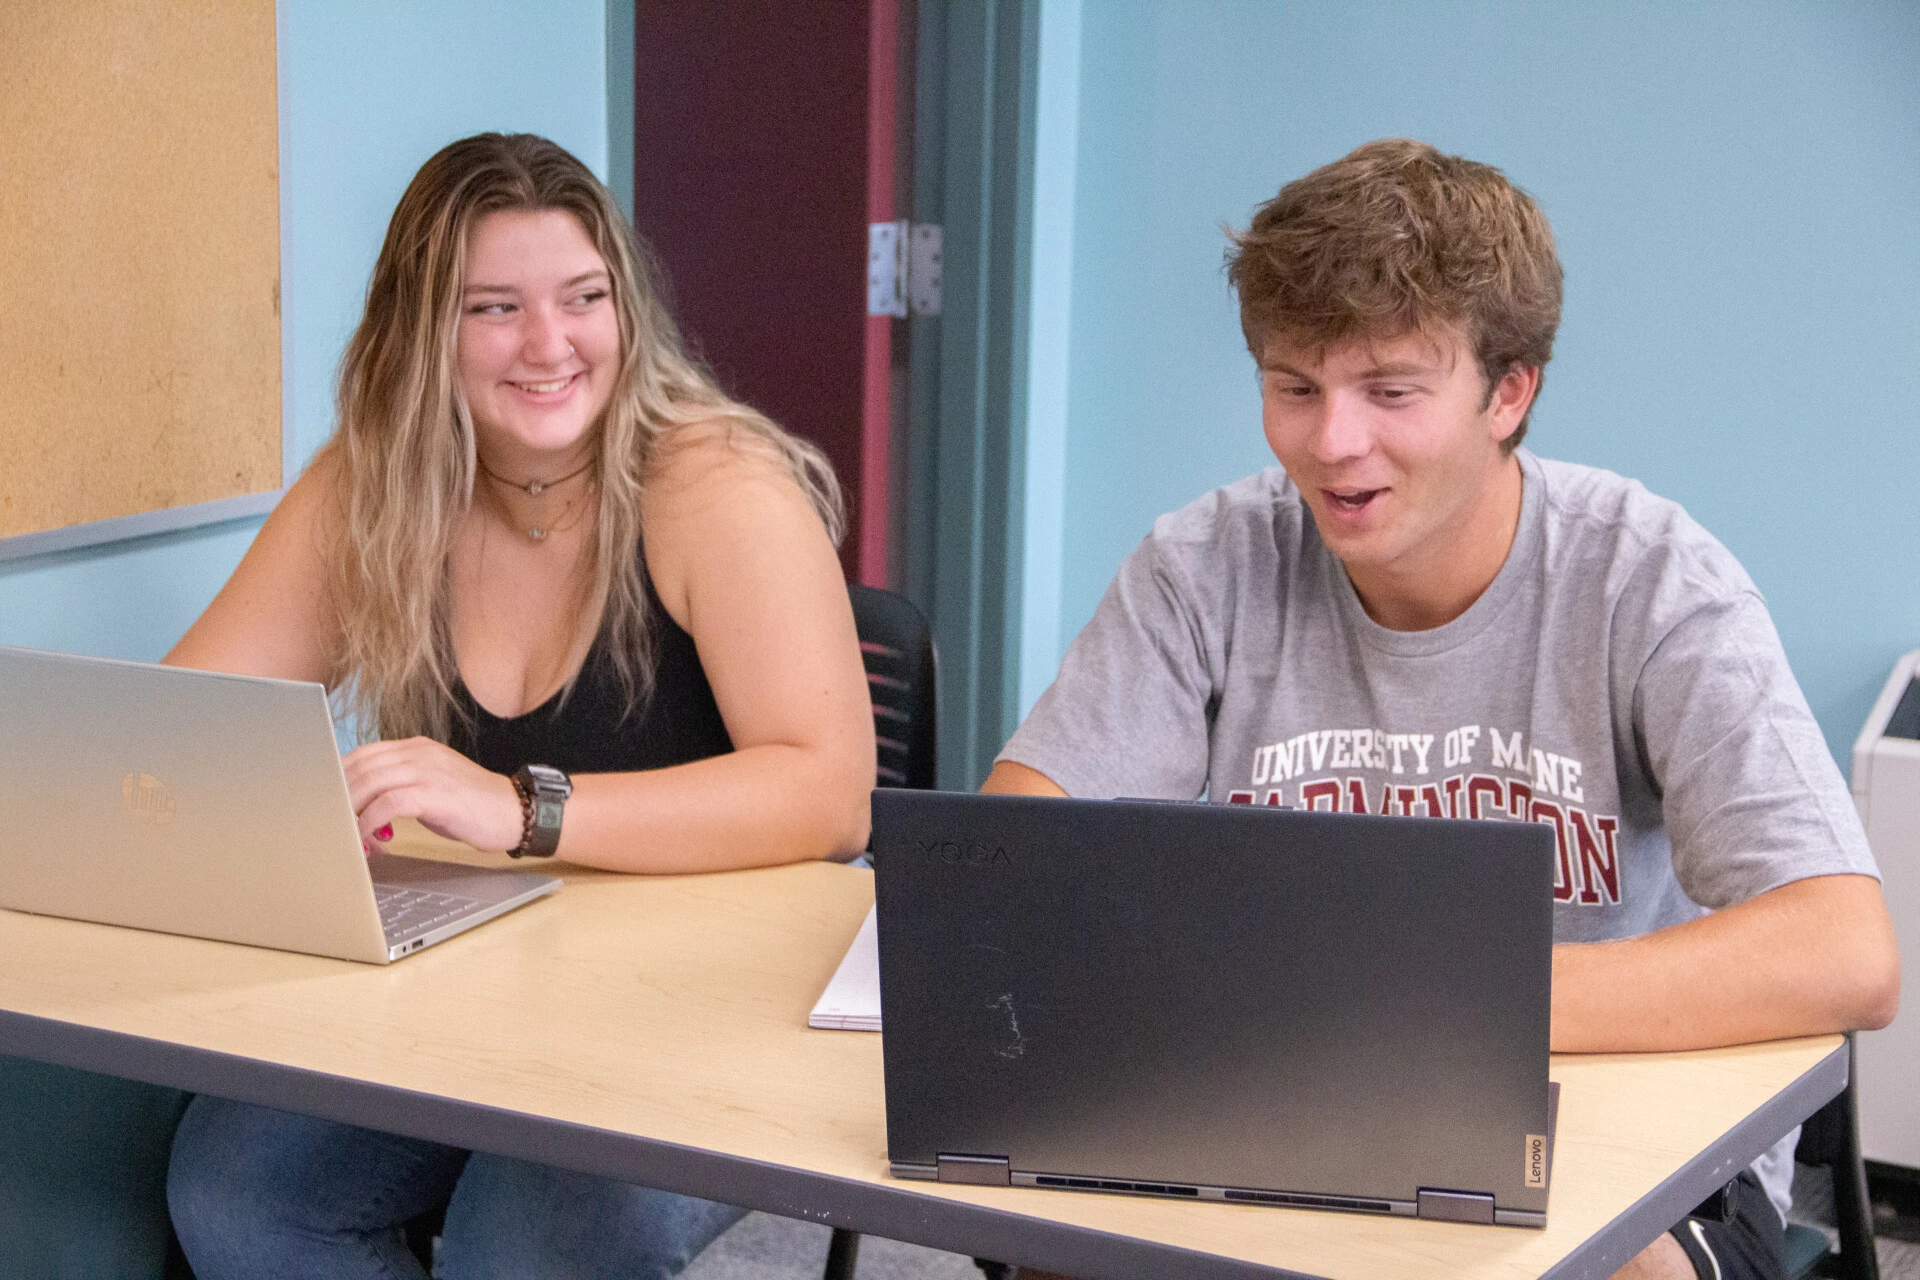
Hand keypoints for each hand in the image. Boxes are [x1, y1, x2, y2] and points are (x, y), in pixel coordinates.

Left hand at [342, 737, 523, 853]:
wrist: (514, 811)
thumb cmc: (473, 805)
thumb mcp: (433, 785)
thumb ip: (400, 786)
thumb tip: (364, 806)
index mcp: (416, 747)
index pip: (362, 754)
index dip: (339, 778)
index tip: (327, 802)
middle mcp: (418, 753)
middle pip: (359, 768)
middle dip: (339, 799)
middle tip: (331, 826)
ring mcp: (427, 770)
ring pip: (368, 784)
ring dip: (350, 814)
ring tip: (345, 837)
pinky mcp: (434, 793)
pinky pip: (386, 805)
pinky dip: (368, 823)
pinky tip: (367, 840)